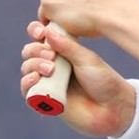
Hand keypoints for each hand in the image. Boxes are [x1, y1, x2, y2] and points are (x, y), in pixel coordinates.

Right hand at [21, 21, 134, 137]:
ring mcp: (49, 82)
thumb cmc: (103, 81)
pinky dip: (26, 83)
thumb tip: (47, 31)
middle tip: (51, 56)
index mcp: (63, 52)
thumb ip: (67, 46)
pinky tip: (35, 78)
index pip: (41, 38)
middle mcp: (53, 66)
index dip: (35, 32)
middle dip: (35, 51)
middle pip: (30, 53)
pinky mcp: (46, 100)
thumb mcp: (86, 59)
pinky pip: (27, 91)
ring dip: (32, 65)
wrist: (112, 108)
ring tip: (50, 69)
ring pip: (27, 69)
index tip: (40, 31)